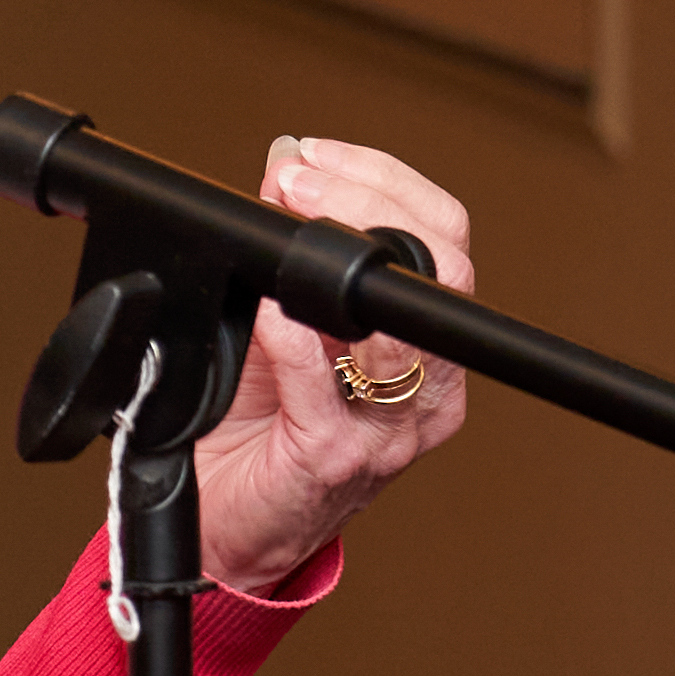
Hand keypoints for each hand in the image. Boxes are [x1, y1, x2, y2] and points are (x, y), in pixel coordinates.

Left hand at [190, 133, 473, 595]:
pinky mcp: (334, 459)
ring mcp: (388, 429)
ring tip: (279, 227)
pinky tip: (269, 307)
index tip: (315, 153)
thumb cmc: (259, 427)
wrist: (228, 523)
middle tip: (295, 182)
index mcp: (424, 344)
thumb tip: (282, 170)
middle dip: (370, 206)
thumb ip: (288, 257)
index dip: (386, 181)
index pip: (446, 238)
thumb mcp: (279, 325)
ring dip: (332, 265)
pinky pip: (323, 389)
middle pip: (446, 274)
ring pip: (402, 335)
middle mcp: (426, 388)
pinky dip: (294, 339)